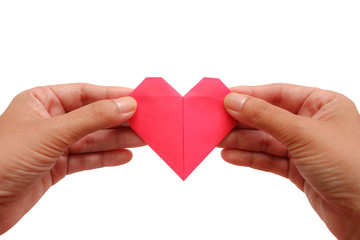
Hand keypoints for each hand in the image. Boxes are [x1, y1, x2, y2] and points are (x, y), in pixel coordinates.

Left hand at [0, 84, 144, 233]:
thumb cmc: (0, 159)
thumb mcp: (52, 132)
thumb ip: (91, 118)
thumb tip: (125, 105)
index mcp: (42, 101)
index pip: (86, 93)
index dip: (113, 96)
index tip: (139, 99)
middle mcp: (50, 121)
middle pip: (94, 117)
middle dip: (120, 120)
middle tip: (147, 122)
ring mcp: (54, 144)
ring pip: (94, 139)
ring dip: (119, 139)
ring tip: (144, 139)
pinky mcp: (57, 166)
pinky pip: (87, 159)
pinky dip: (106, 158)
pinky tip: (125, 156)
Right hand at [219, 84, 359, 239]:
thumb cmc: (351, 166)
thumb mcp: (303, 133)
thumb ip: (265, 116)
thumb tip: (234, 100)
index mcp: (322, 104)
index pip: (277, 94)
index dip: (248, 95)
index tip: (222, 98)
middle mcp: (312, 123)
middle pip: (267, 117)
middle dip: (240, 121)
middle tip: (213, 122)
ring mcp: (304, 147)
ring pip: (264, 140)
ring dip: (240, 141)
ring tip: (216, 141)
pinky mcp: (297, 169)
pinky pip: (268, 159)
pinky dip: (249, 158)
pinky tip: (230, 156)